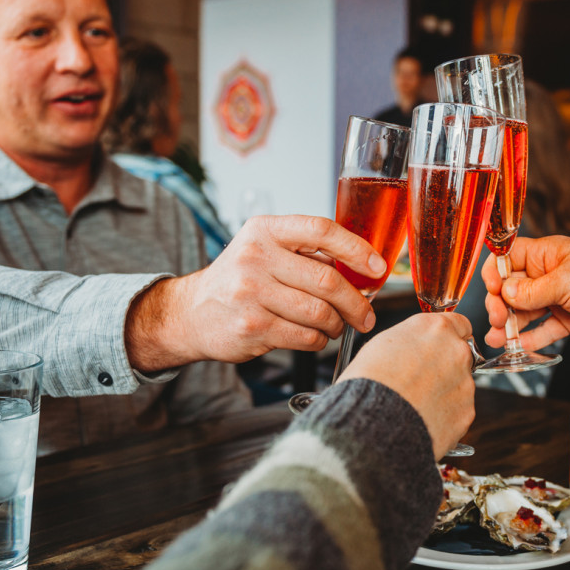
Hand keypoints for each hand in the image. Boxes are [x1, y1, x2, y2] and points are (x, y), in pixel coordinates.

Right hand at [126, 215, 385, 369]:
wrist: (191, 312)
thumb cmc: (239, 280)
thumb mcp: (264, 249)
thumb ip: (305, 252)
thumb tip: (362, 268)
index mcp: (265, 230)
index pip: (321, 230)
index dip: (356, 248)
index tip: (378, 267)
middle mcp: (256, 257)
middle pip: (326, 278)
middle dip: (356, 301)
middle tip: (366, 315)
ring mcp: (252, 293)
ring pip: (319, 312)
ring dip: (336, 324)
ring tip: (336, 326)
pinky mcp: (253, 326)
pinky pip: (305, 336)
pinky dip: (318, 340)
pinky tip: (315, 336)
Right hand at [339, 313, 475, 459]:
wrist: (374, 423)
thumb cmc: (369, 383)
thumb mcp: (383, 343)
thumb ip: (411, 340)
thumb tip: (415, 348)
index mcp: (437, 329)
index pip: (460, 324)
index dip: (447, 338)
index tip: (440, 348)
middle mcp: (457, 352)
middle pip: (461, 356)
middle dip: (446, 367)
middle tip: (420, 382)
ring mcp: (465, 384)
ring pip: (460, 386)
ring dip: (444, 393)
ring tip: (415, 405)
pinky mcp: (466, 413)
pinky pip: (458, 412)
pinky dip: (444, 417)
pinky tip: (422, 419)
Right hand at [480, 236, 569, 350]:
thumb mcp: (566, 282)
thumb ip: (532, 290)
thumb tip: (505, 292)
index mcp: (547, 254)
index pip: (509, 257)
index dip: (496, 273)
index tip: (492, 289)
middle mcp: (548, 274)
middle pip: (512, 288)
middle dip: (500, 304)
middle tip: (498, 319)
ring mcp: (557, 297)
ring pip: (525, 311)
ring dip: (510, 325)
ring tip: (499, 339)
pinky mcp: (567, 319)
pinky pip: (542, 329)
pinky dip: (529, 338)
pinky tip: (517, 347)